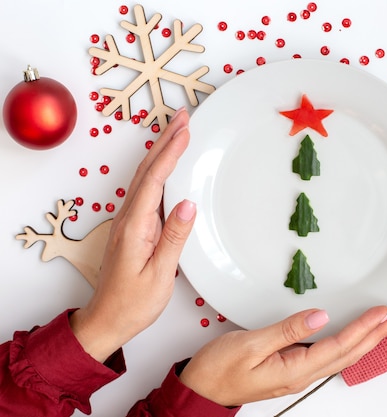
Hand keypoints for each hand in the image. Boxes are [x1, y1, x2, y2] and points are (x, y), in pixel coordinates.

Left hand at [70, 108, 195, 361]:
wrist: (108, 319)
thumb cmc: (134, 302)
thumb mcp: (159, 274)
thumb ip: (173, 237)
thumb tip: (188, 203)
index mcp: (135, 226)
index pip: (155, 179)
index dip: (170, 152)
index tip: (185, 130)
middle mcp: (129, 218)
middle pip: (147, 169)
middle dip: (165, 140)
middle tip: (183, 116)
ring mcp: (129, 221)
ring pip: (145, 176)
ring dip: (161, 151)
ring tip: (178, 131)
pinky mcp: (134, 227)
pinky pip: (146, 189)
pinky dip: (158, 169)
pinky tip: (167, 165)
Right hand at [179, 306, 386, 406]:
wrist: (201, 391)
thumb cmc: (219, 369)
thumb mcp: (250, 344)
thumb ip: (287, 330)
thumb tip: (320, 316)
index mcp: (296, 368)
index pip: (341, 345)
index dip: (366, 327)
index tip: (384, 311)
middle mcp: (303, 374)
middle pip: (350, 353)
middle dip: (377, 333)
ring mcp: (298, 373)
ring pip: (343, 356)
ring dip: (367, 338)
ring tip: (384, 323)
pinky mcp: (292, 368)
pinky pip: (330, 356)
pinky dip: (349, 343)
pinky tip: (354, 336)